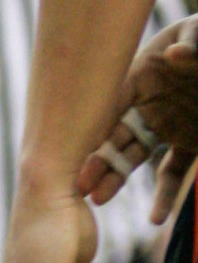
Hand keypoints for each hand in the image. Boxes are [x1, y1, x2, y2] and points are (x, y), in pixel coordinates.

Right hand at [79, 16, 197, 221]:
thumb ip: (193, 44)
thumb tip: (176, 54)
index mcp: (145, 73)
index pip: (113, 101)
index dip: (94, 123)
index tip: (76, 145)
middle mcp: (149, 102)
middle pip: (116, 134)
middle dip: (98, 159)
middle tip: (80, 184)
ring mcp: (167, 124)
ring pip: (135, 156)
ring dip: (117, 178)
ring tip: (99, 200)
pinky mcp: (189, 142)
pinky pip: (172, 171)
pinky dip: (164, 194)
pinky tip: (156, 218)